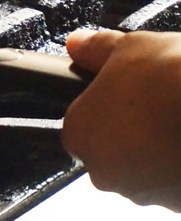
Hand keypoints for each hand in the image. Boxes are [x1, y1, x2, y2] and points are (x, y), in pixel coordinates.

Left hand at [61, 28, 180, 210]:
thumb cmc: (173, 79)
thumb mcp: (128, 46)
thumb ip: (94, 49)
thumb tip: (78, 44)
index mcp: (81, 133)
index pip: (79, 125)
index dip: (100, 107)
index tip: (119, 95)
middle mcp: (106, 172)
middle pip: (110, 150)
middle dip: (129, 131)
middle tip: (151, 103)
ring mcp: (146, 195)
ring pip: (144, 171)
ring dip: (156, 150)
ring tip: (174, 116)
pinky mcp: (180, 206)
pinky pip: (174, 183)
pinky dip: (178, 163)